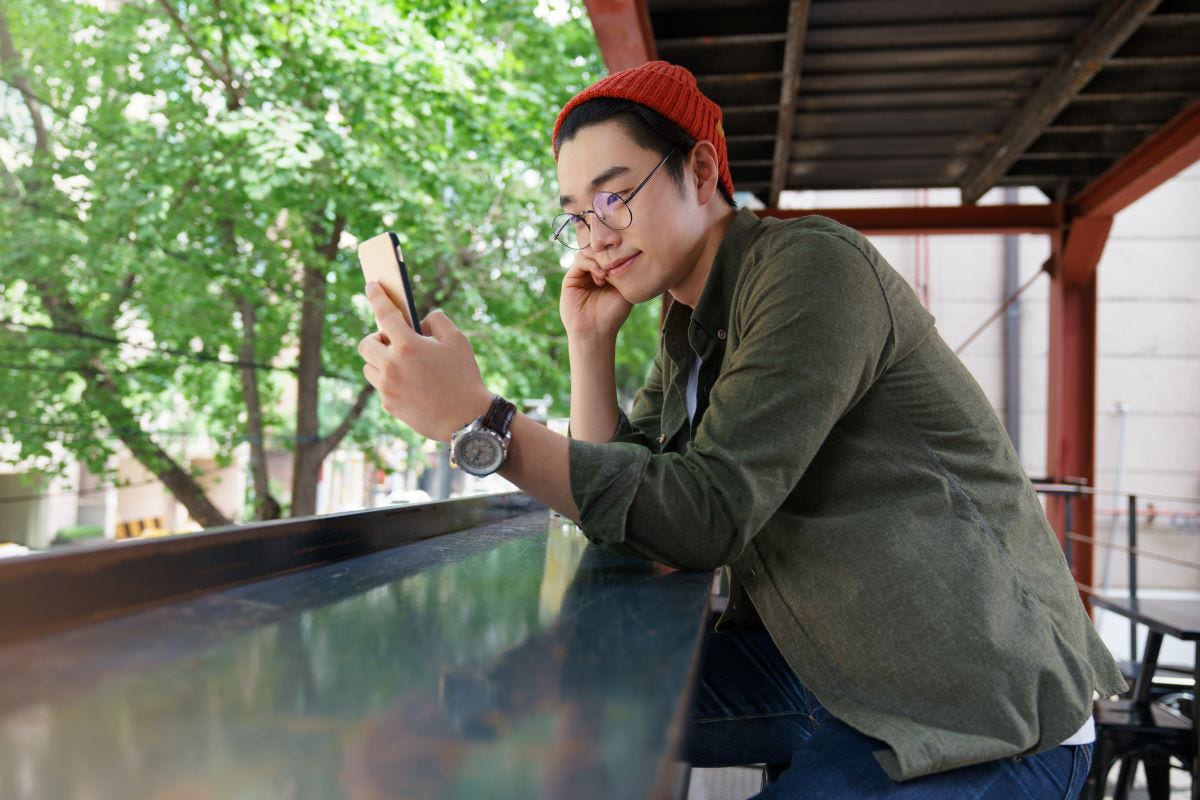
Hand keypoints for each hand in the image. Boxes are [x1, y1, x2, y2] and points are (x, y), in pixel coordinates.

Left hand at [358, 282, 491, 442]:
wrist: (467, 419)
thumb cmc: (464, 377)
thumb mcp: (458, 340)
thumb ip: (436, 321)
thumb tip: (418, 321)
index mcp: (408, 345)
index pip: (384, 313)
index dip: (376, 296)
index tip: (371, 286)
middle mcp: (391, 366)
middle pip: (365, 343)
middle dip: (377, 339)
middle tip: (393, 341)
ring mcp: (387, 388)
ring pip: (369, 366)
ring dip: (380, 361)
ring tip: (402, 364)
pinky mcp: (388, 405)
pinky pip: (381, 386)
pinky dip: (390, 381)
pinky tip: (412, 384)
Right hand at [559, 249, 632, 341]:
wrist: (596, 331)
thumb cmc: (613, 314)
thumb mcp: (625, 290)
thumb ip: (624, 271)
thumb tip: (625, 252)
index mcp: (605, 275)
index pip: (608, 253)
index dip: (616, 251)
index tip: (626, 257)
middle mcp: (592, 273)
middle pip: (597, 250)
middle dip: (607, 254)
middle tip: (616, 264)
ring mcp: (580, 275)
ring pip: (588, 252)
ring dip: (600, 259)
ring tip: (608, 275)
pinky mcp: (570, 279)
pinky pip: (580, 261)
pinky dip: (591, 264)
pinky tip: (601, 277)